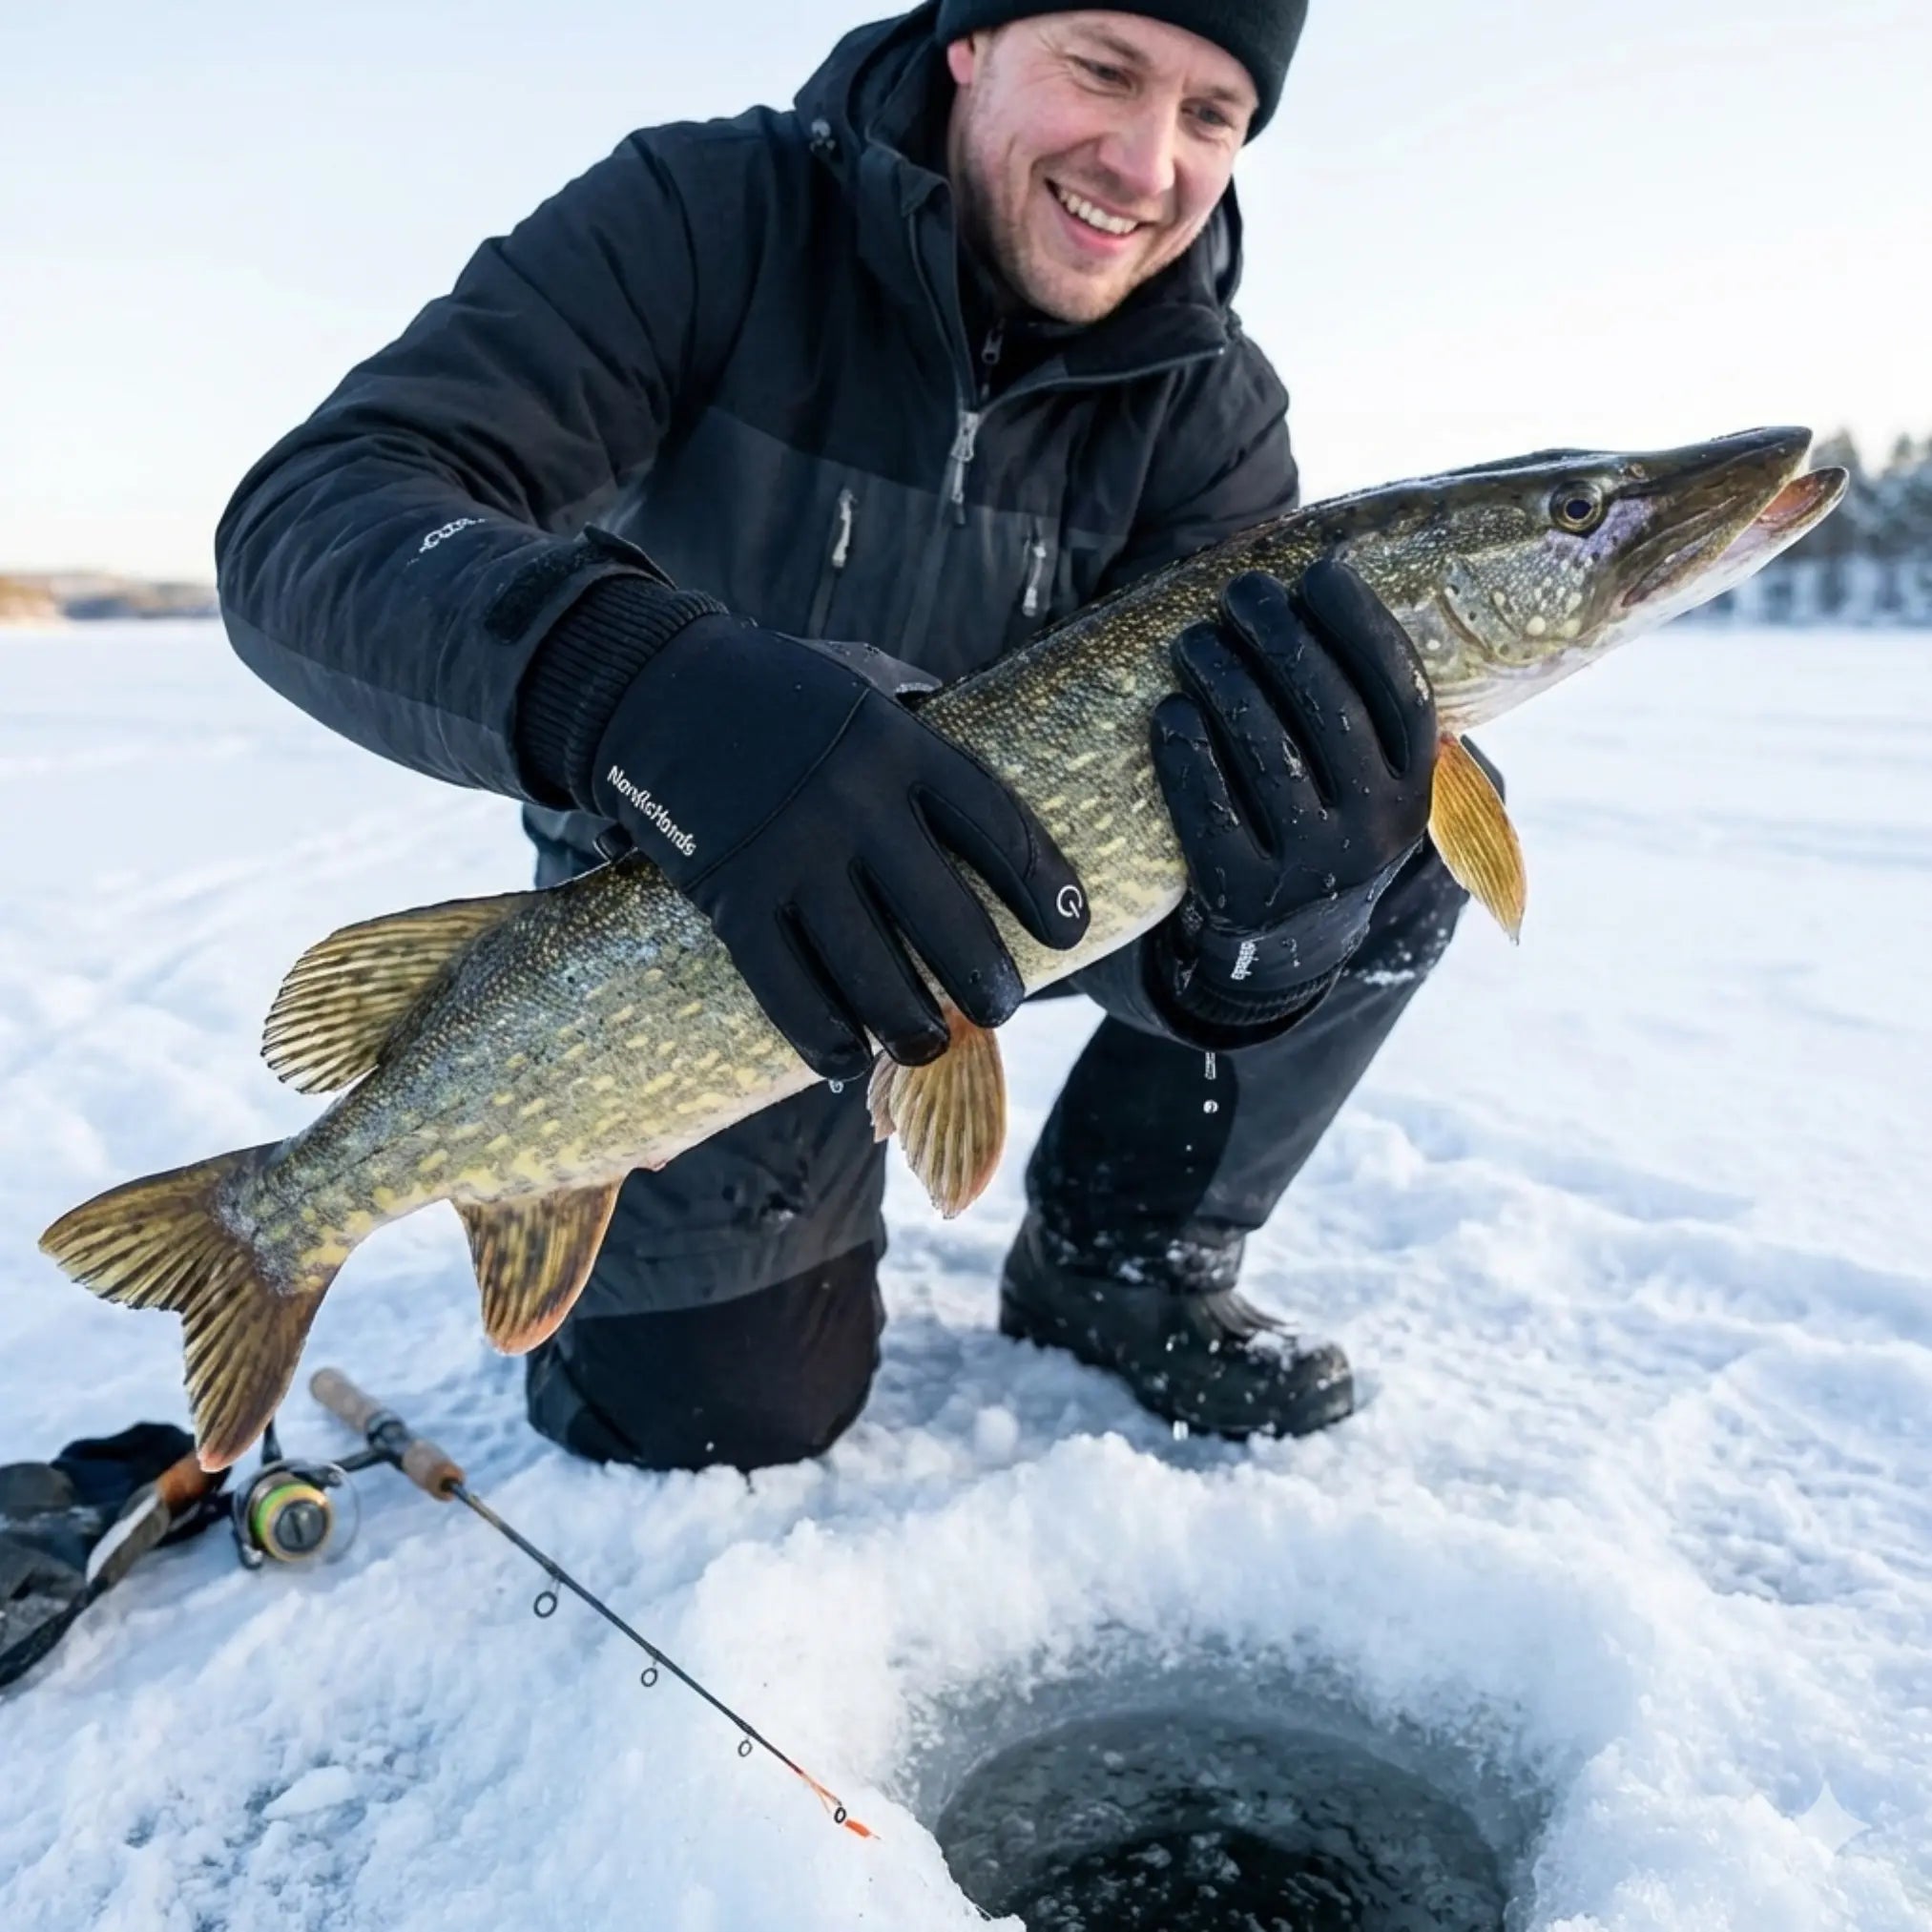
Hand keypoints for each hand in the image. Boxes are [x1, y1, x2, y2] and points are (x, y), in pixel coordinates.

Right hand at [590, 614, 1088, 1079]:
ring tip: (927, 1046)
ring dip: (910, 1026)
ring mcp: (790, 853)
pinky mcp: (730, 895)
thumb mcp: (859, 680)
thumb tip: (980, 737)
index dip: (1042, 886)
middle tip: (1000, 1008)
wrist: (652, 683)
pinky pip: (785, 988)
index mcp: (899, 744)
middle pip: (944, 916)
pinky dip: (823, 1037)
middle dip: (984, 980)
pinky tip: (847, 1057)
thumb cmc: (773, 687)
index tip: (1071, 930)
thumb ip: (920, 712)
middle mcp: (853, 802)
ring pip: (870, 971)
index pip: (996, 825)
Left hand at [1149, 560, 1436, 1030]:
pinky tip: (1169, 712)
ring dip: (1225, 683)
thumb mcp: (1367, 771)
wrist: (1290, 938)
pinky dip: (1187, 756)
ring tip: (1193, 642)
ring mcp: (1312, 868)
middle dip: (1280, 638)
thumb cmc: (1322, 812)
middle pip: (1329, 712)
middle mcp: (1376, 829)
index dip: (1361, 624)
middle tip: (1240, 591)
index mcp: (1416, 787)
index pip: (1400, 691)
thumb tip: (1329, 564)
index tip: (1319, 570)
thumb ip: (1361, 698)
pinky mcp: (1245, 894)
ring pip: (1268, 755)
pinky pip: (1211, 812)